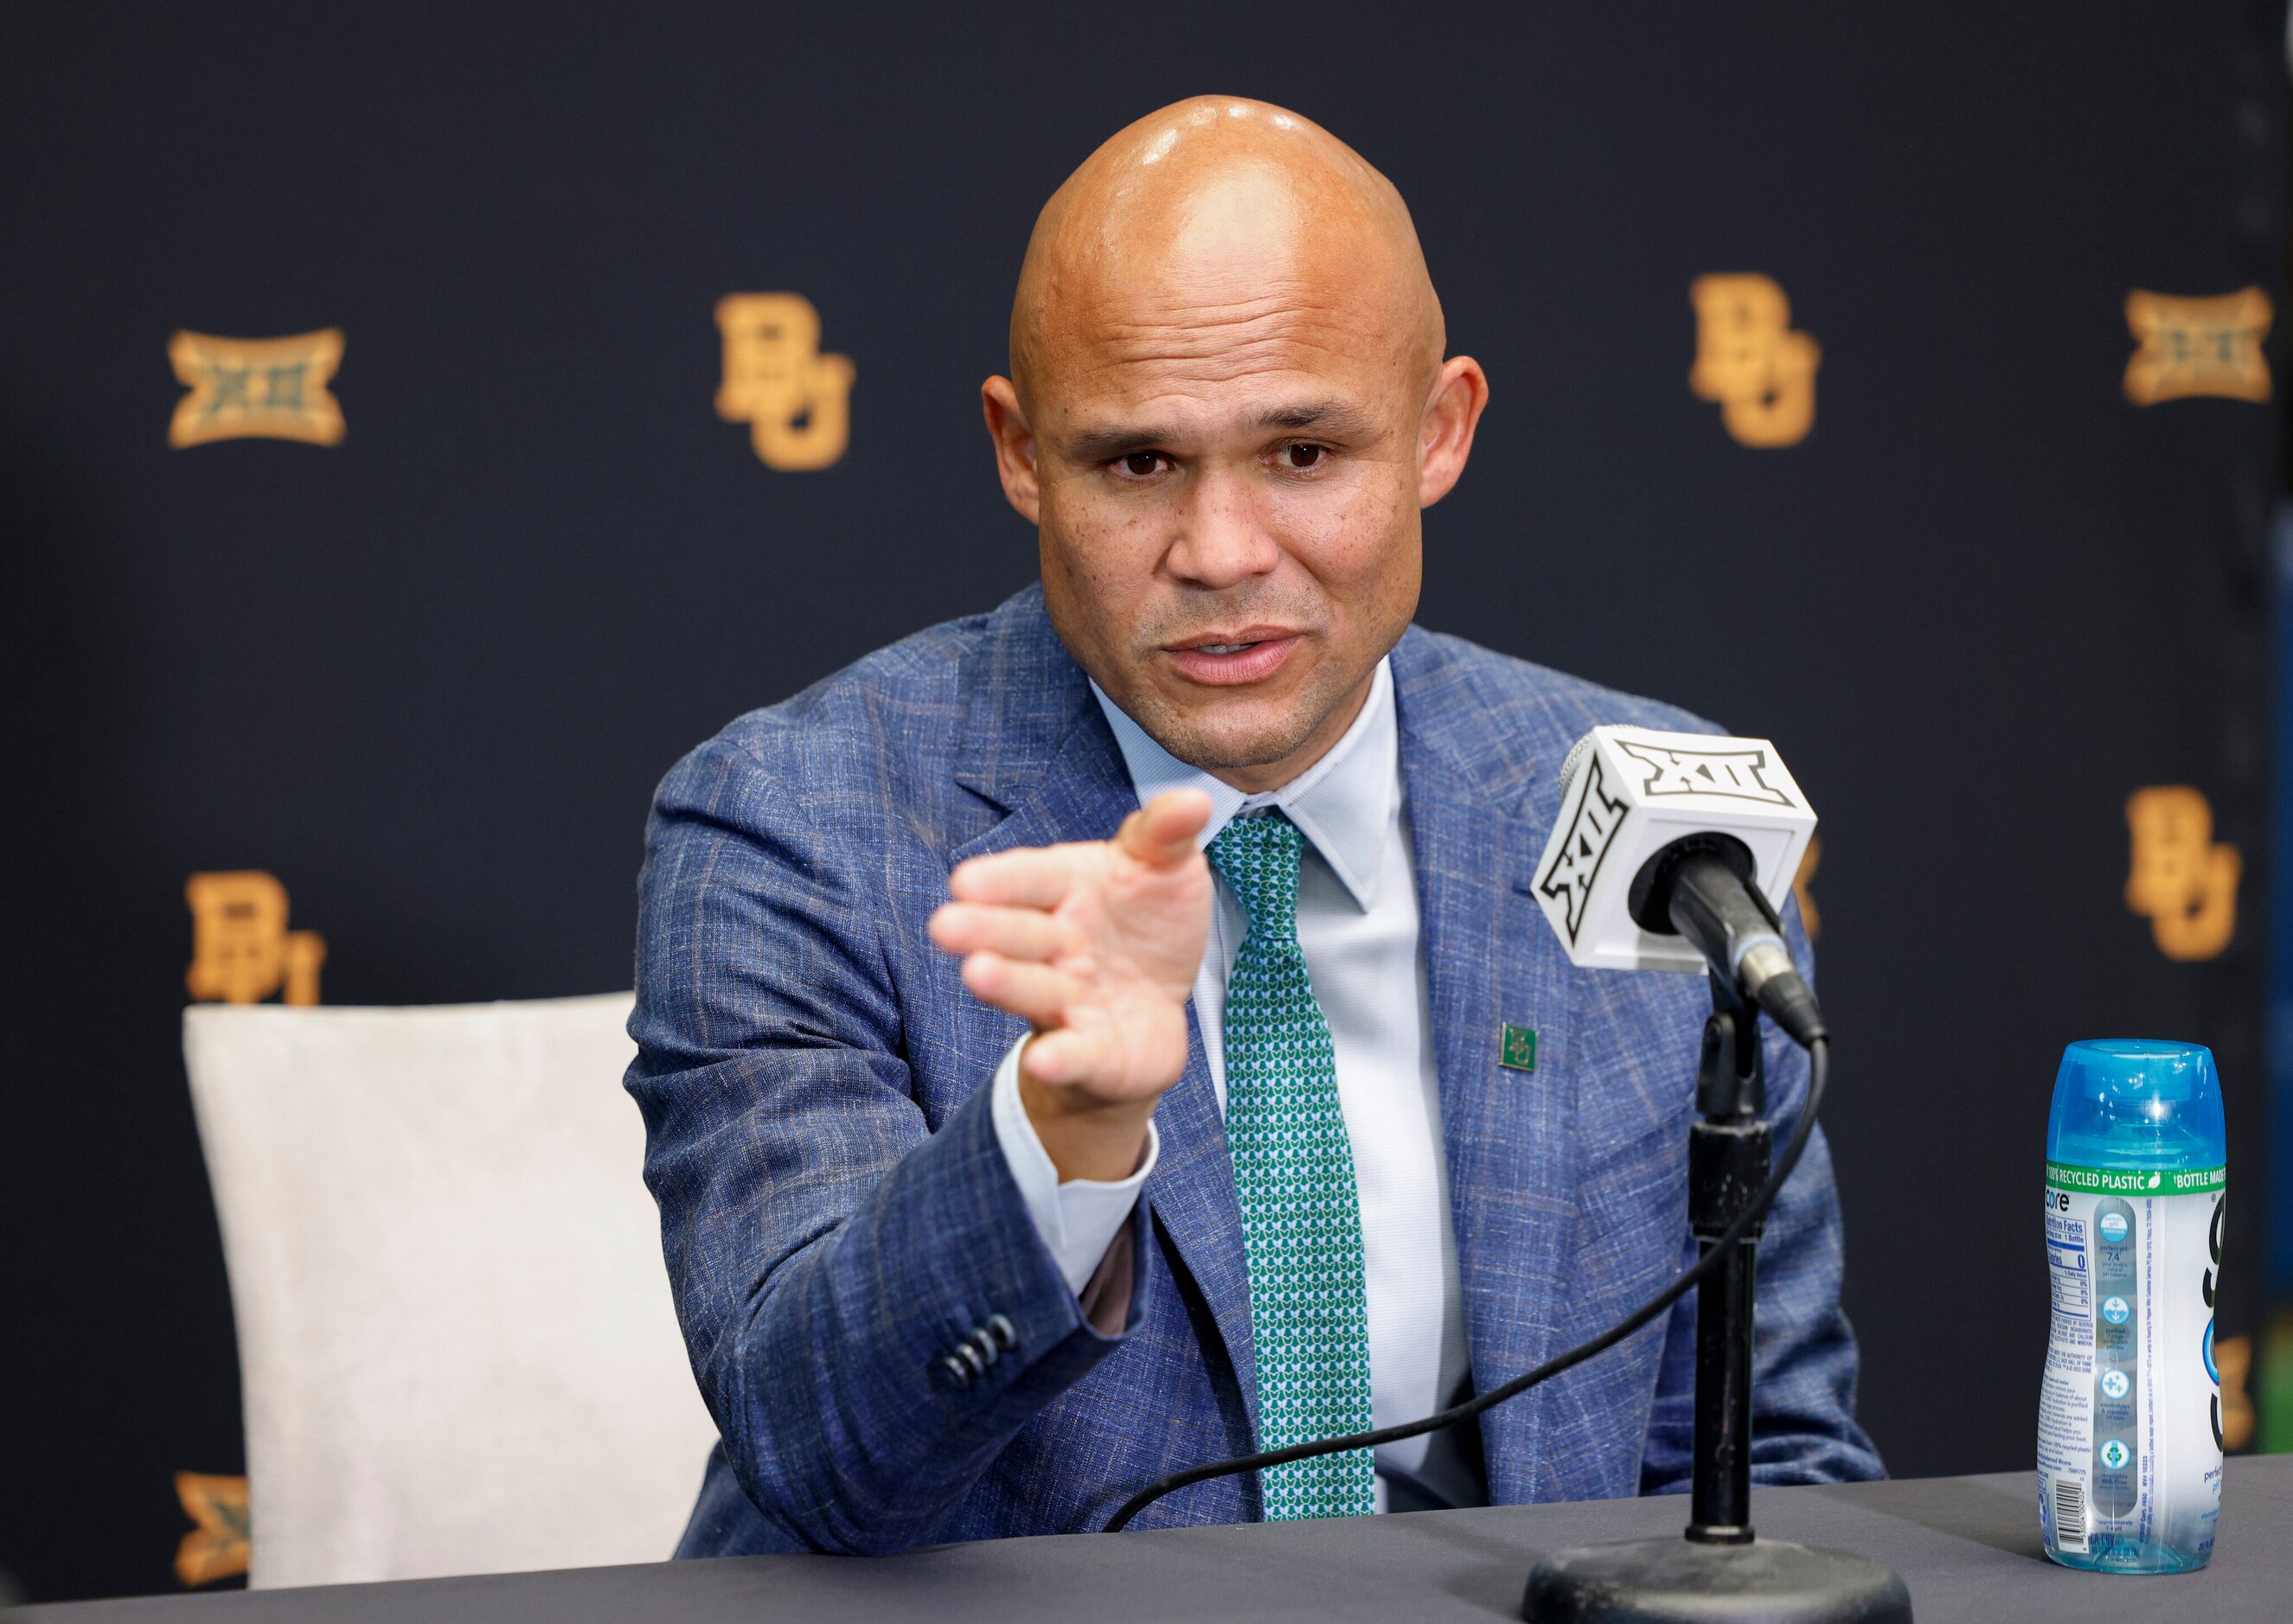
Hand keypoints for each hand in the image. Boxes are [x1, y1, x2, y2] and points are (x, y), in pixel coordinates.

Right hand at [928, 789, 1212, 1181]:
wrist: (1155, 1008)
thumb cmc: (1146, 926)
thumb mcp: (1165, 870)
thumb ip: (1167, 835)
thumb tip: (1194, 800)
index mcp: (1070, 888)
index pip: (1033, 877)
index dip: (1003, 880)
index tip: (966, 879)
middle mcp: (1058, 944)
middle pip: (1019, 933)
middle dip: (985, 929)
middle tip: (945, 925)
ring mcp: (1069, 1000)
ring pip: (1034, 989)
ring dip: (1007, 983)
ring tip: (977, 974)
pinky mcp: (1090, 1052)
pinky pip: (1073, 1054)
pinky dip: (1059, 1058)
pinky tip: (1044, 1060)